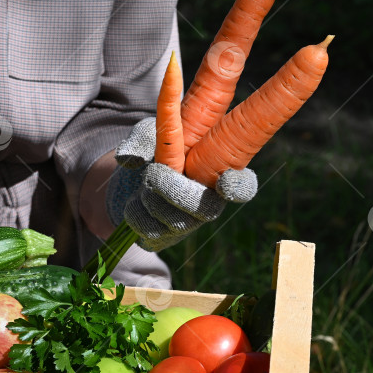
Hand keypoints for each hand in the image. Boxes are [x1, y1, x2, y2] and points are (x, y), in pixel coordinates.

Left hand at [106, 118, 257, 250]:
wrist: (130, 181)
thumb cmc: (153, 152)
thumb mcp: (150, 134)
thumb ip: (144, 137)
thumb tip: (129, 158)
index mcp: (218, 173)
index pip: (244, 186)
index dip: (239, 187)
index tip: (224, 181)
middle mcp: (209, 202)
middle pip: (206, 209)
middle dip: (177, 191)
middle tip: (154, 171)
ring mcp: (189, 223)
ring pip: (175, 221)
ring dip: (152, 198)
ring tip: (143, 182)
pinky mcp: (166, 238)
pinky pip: (152, 232)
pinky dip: (136, 212)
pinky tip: (135, 201)